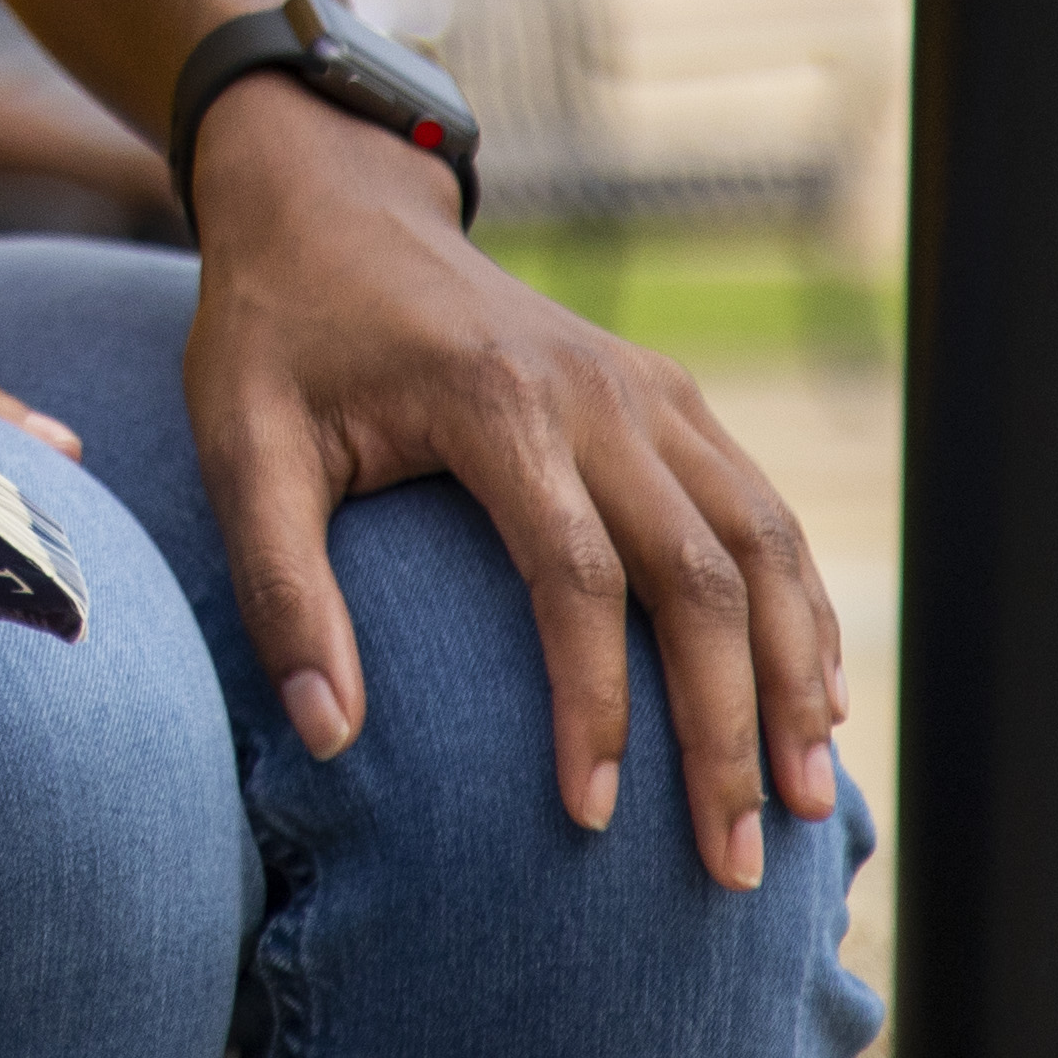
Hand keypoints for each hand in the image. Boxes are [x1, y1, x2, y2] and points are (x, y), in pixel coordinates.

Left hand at [180, 77, 842, 888]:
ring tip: (808, 798)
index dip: (596, 706)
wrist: (334, 200)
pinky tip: (817, 695)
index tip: (592, 817)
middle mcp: (596, 390)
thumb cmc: (277, 333)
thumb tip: (331, 739)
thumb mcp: (240, 445)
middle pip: (702, 574)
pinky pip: (760, 506)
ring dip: (797, 673)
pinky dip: (801, 604)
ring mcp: (645, 386)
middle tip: (736, 857)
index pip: (577, 578)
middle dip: (730, 725)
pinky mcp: (666, 391)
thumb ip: (279, 588)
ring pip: (761, 541)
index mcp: (492, 400)